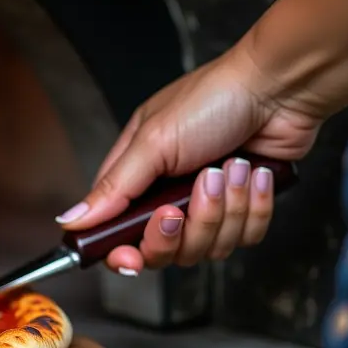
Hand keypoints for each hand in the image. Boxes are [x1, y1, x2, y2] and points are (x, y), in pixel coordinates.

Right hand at [56, 43, 321, 274]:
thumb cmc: (211, 101)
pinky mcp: (246, 208)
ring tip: (231, 168)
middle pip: (164, 250)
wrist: (278, 89)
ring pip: (209, 247)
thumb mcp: (152, 143)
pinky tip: (254, 172)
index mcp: (136, 178)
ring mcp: (209, 205)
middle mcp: (168, 196)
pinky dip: (253, 206)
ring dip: (224, 208)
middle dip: (182, 229)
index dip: (122, 253)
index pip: (117, 233)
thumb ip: (112, 189)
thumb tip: (69, 221)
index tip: (131, 258)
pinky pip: (246, 236)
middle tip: (186, 199)